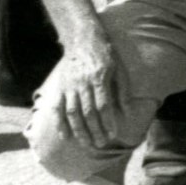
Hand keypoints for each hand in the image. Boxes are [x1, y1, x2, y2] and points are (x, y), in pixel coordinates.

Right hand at [51, 33, 121, 150]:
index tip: (113, 135)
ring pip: (73, 113)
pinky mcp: (59, 87)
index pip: (104, 105)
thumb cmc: (106, 55)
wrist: (83, 39)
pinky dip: (59, 123)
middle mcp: (83, 83)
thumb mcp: (120, 69)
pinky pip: (57, 108)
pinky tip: (65, 136)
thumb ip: (123, 91)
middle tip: (100, 145)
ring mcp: (69, 85)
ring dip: (79, 131)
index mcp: (99, 77)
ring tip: (87, 144)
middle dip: (95, 131)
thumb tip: (128, 112)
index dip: (108, 121)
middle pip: (88, 112)